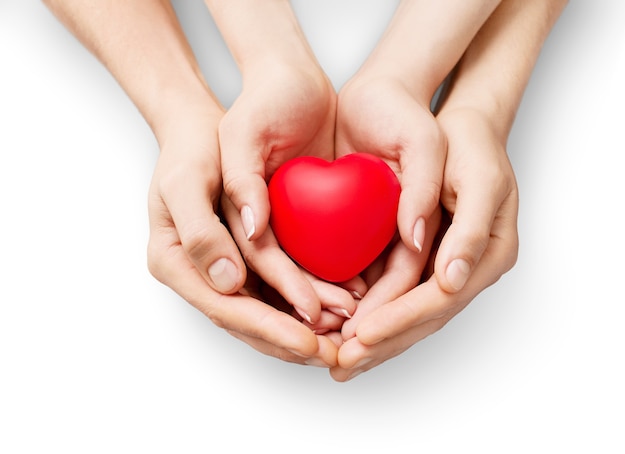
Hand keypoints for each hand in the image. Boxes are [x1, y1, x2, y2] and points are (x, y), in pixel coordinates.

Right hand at [145, 102, 338, 367]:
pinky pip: (278, 288)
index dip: (269, 329)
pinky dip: (307, 301)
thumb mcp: (186, 181)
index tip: (309, 342)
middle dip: (293, 341)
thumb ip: (200, 232)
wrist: (203, 129)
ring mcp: (225, 269)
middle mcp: (201, 274)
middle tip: (336, 355)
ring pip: (268, 310)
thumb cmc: (191, 149)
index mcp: (176, 263)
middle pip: (249, 320)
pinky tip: (338, 307)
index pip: (226, 308)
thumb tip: (228, 282)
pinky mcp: (247, 258)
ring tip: (346, 337)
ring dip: (306, 328)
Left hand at [330, 108, 518, 381]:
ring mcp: (442, 266)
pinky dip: (371, 313)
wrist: (457, 126)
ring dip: (374, 340)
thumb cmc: (472, 146)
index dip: (401, 320)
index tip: (363, 336)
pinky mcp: (420, 256)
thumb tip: (451, 279)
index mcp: (487, 255)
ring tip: (338, 361)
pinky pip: (395, 294)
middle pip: (422, 318)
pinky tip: (343, 328)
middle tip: (342, 365)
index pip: (440, 301)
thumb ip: (469, 229)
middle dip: (382, 342)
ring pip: (406, 313)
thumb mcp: (480, 179)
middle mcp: (465, 268)